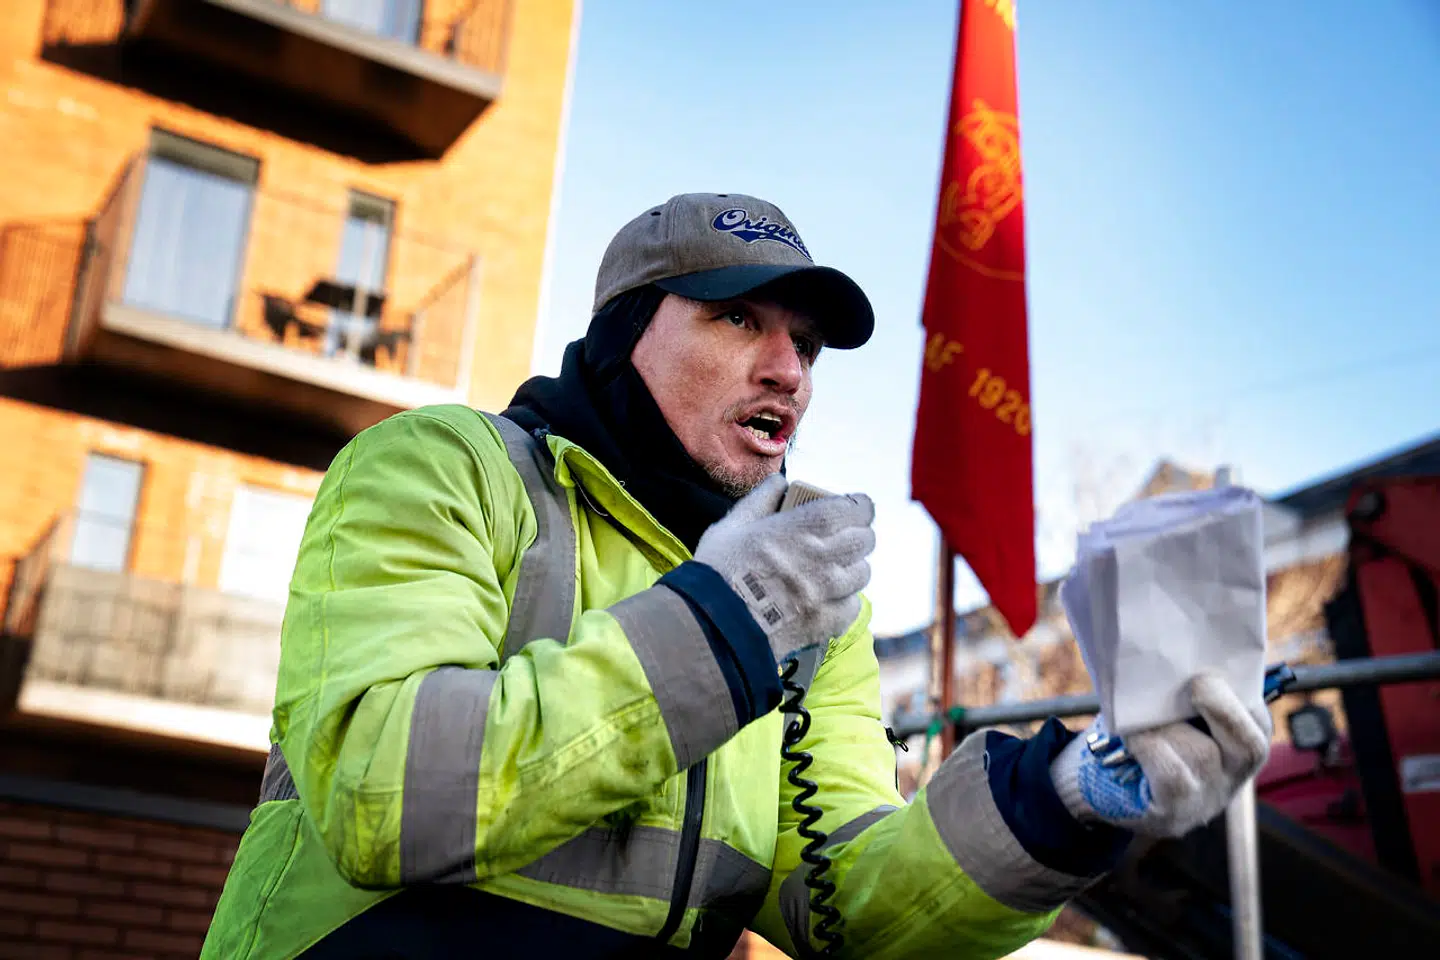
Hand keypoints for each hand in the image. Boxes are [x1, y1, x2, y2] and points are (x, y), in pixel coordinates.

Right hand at [693, 474, 875, 662]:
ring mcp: (828, 592)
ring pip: (863, 573)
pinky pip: (852, 605)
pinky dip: (843, 600)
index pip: (854, 509)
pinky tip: (824, 599)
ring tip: (831, 571)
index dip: (859, 507)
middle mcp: (823, 557)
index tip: (852, 508)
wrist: (713, 627)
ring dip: (851, 568)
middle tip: (841, 538)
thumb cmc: (718, 572)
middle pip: (865, 540)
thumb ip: (760, 500)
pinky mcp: (827, 622)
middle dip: (857, 535)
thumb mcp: (732, 526)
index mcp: (803, 528)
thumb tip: (779, 482)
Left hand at [1049, 672, 1272, 838]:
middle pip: (1251, 746)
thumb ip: (1180, 695)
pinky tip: (1131, 737)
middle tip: (1198, 683)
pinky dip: (1150, 748)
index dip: (1244, 695)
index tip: (1217, 668)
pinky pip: (1172, 776)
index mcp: (1235, 749)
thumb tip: (1176, 657)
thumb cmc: (1137, 739)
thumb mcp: (1165, 715)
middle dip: (1224, 709)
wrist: (1095, 784)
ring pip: (1202, 755)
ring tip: (1140, 715)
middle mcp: (1231, 778)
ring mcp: (1206, 800)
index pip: (1258, 724)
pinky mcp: (1174, 814)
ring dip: (1168, 727)